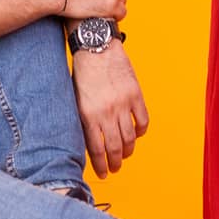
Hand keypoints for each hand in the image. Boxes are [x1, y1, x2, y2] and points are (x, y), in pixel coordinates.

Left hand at [72, 41, 149, 177]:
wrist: (96, 46)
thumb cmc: (82, 71)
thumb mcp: (75, 99)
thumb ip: (84, 121)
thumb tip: (90, 143)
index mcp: (88, 115)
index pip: (97, 150)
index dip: (101, 165)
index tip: (103, 173)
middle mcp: (107, 112)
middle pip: (116, 148)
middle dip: (115, 163)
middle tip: (114, 168)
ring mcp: (123, 104)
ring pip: (130, 138)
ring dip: (128, 151)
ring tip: (125, 155)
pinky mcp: (135, 94)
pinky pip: (143, 121)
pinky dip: (141, 131)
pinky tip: (136, 134)